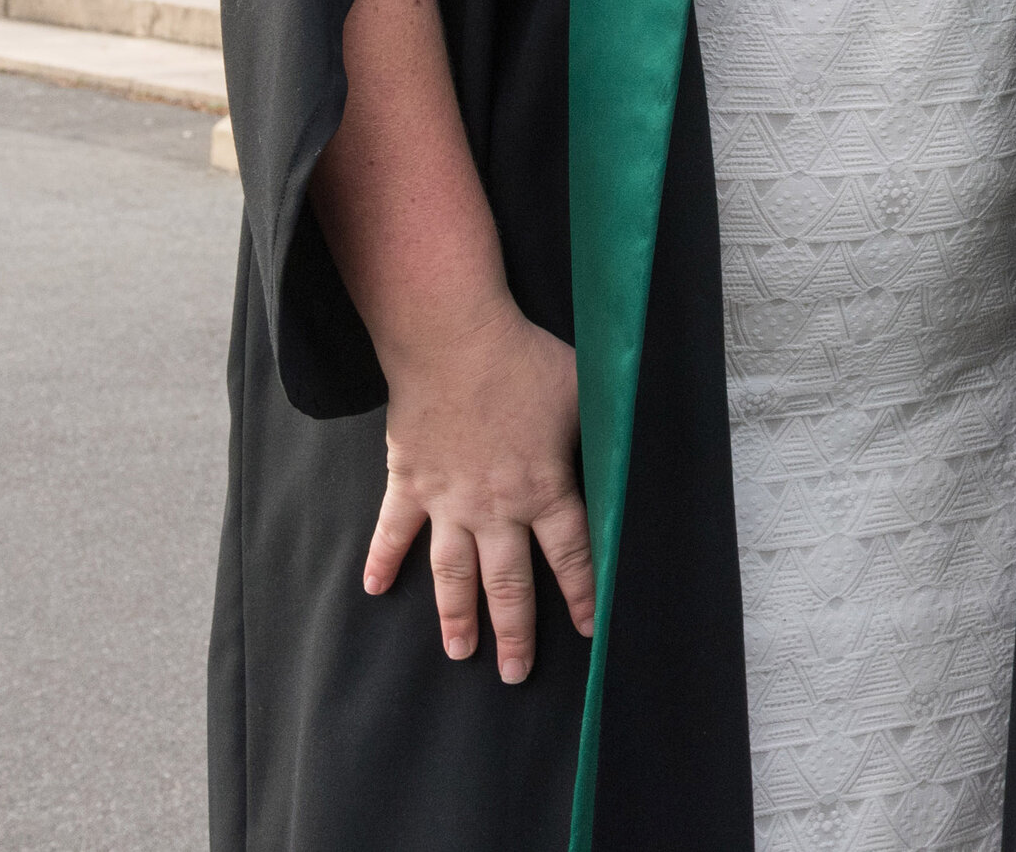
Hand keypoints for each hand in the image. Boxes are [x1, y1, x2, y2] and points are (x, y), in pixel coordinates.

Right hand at [361, 291, 596, 681]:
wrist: (453, 339)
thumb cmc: (525, 359)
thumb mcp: (587, 388)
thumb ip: (608, 426)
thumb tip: (642, 437)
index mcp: (545, 488)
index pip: (572, 556)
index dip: (583, 595)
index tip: (590, 632)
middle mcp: (497, 507)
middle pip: (509, 584)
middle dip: (515, 634)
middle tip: (516, 676)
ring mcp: (448, 500)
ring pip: (453, 574)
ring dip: (456, 617)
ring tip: (460, 653)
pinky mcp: (409, 481)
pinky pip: (393, 531)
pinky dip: (381, 561)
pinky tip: (373, 590)